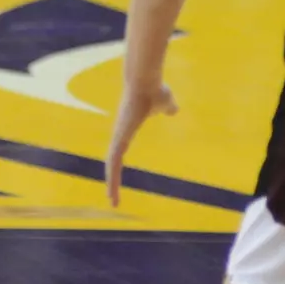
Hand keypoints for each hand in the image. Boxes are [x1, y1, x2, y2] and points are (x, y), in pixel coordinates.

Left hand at [104, 81, 178, 206]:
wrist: (145, 82)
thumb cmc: (155, 89)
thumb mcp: (165, 103)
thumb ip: (167, 108)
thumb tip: (173, 110)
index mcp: (127, 130)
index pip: (120, 151)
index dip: (119, 165)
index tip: (118, 178)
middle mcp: (119, 134)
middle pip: (113, 162)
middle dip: (112, 179)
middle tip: (112, 198)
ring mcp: (118, 136)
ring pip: (111, 165)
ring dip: (111, 184)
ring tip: (113, 201)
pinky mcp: (119, 138)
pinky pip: (114, 162)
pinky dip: (112, 177)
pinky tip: (112, 191)